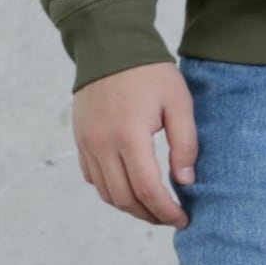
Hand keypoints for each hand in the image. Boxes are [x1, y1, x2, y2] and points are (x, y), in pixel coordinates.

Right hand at [72, 61, 198, 229]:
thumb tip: (185, 182)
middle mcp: (102, 146)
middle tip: (172, 217)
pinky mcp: (80, 141)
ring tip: (154, 206)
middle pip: (125, 200)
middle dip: (150, 215)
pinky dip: (112, 191)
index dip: (167, 211)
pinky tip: (131, 187)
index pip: (148, 191)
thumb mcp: (178, 103)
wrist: (110, 45)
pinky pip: (94, 179)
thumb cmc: (150, 73)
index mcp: (129, 137)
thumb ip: (184, 144)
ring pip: (107, 194)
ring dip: (130, 207)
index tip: (184, 218)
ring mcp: (87, 145)